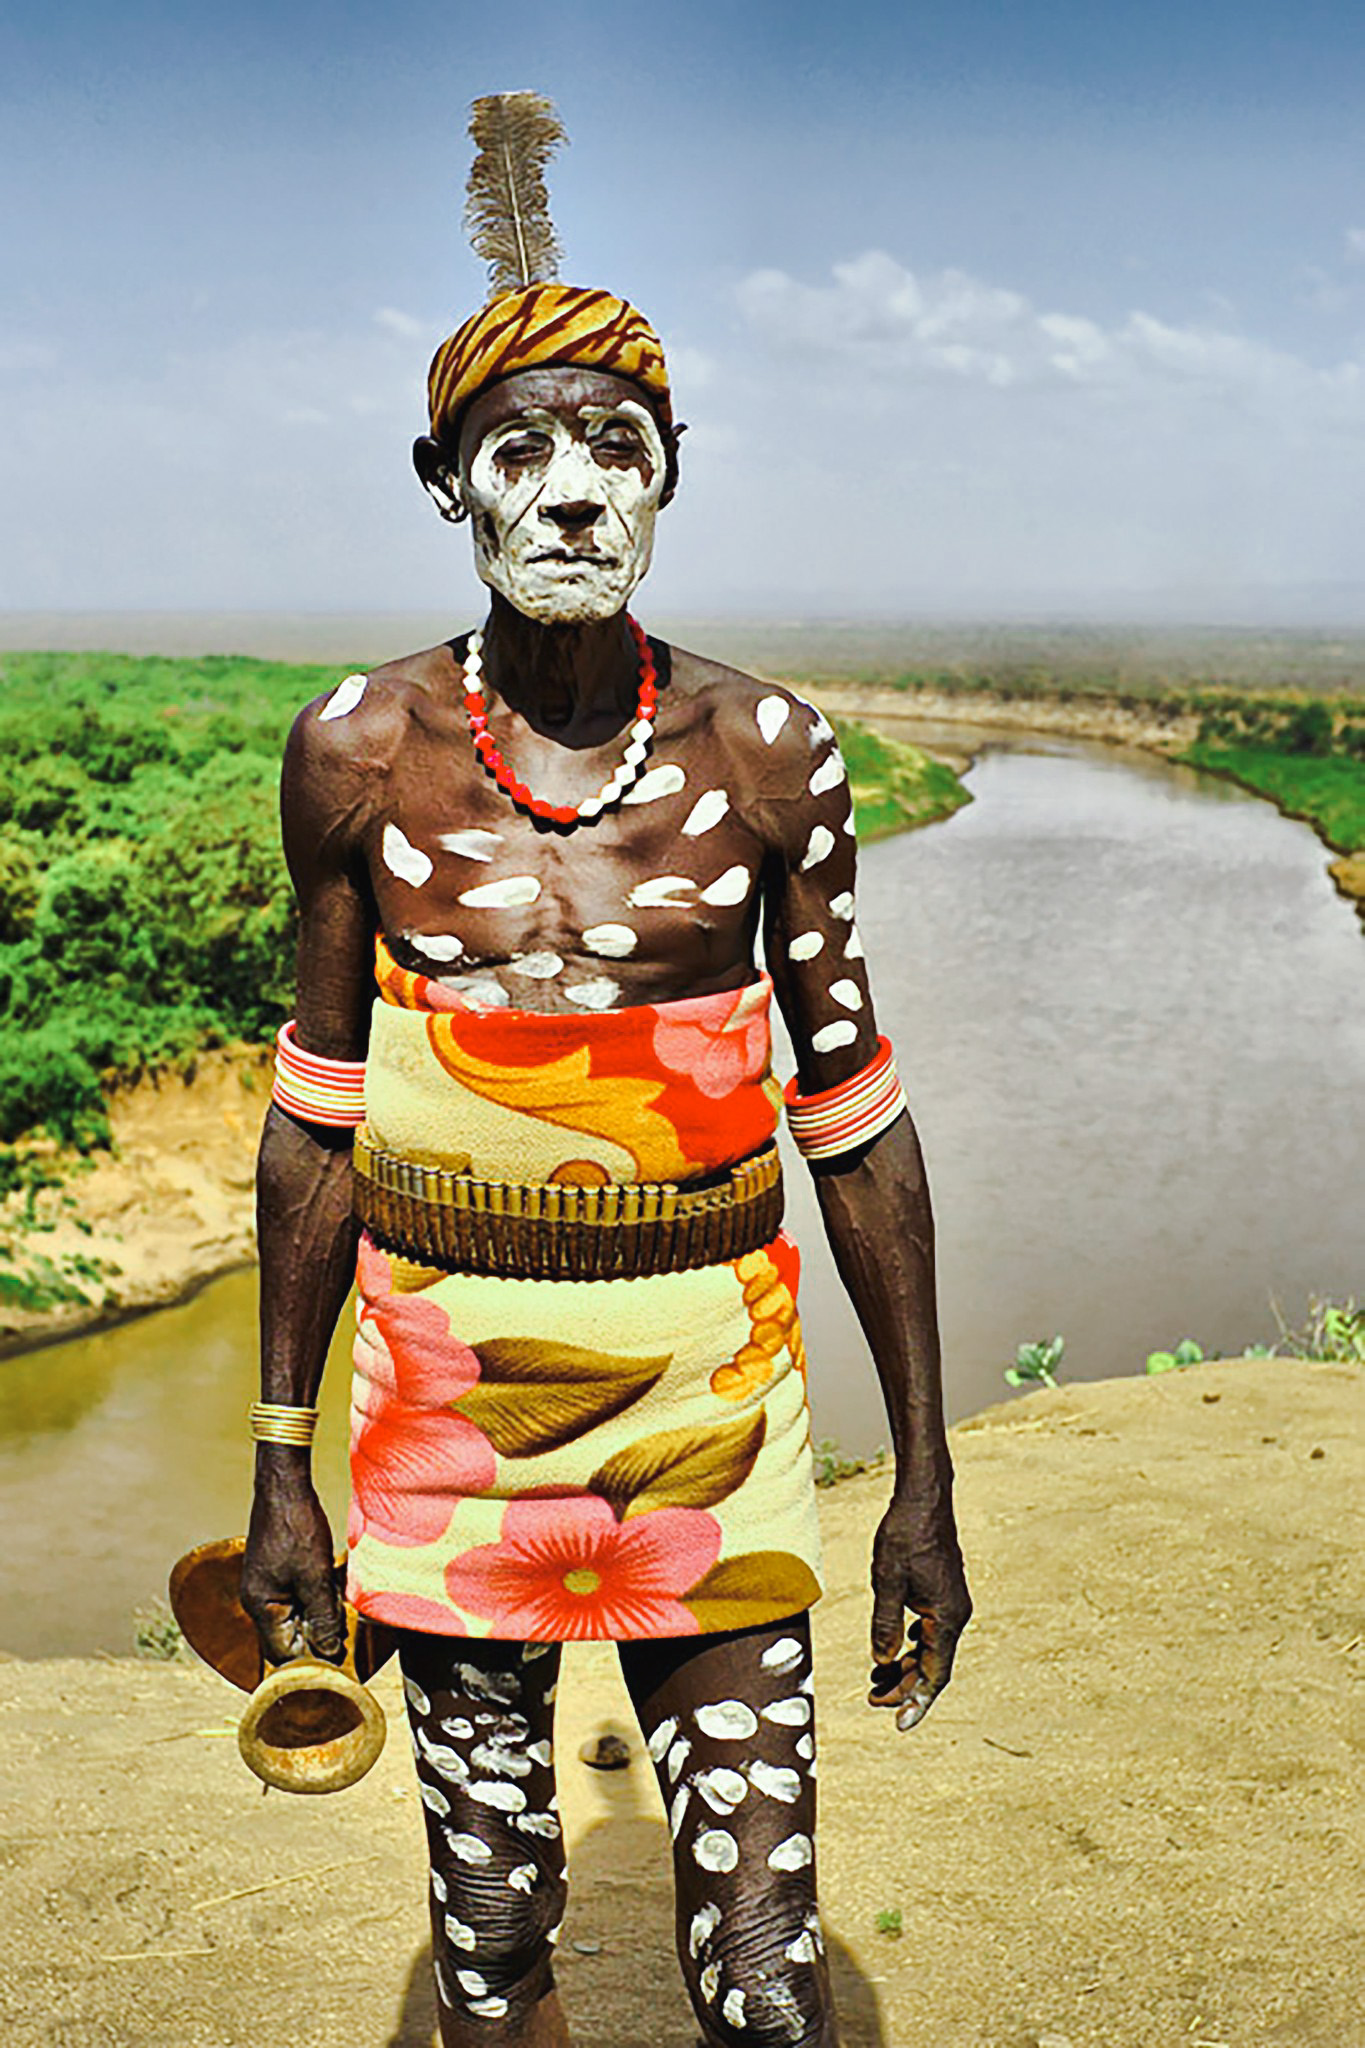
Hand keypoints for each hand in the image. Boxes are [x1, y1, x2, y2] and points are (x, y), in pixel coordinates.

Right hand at [240, 1469, 346, 1665]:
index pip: (283, 1654)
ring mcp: (266, 1585)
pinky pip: (298, 1596)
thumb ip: (323, 1617)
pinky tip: (334, 1586)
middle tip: (347, 1627)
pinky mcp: (277, 1572)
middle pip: (289, 1637)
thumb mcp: (316, 1576)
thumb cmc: (296, 1527)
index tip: (341, 1656)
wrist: (284, 1485)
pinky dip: (317, 1596)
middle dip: (318, 1635)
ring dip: (320, 1613)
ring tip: (342, 1604)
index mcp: (261, 1607)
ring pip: (296, 1616)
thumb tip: (329, 1652)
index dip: (312, 1658)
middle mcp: (259, 1601)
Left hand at [868, 1487, 970, 1730]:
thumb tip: (881, 1662)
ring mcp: (951, 1603)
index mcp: (947, 1617)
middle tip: (872, 1699)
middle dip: (904, 1686)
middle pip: (932, 1665)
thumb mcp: (887, 1582)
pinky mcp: (943, 1592)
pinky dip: (909, 1645)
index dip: (916, 1701)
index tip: (899, 1724)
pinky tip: (891, 1649)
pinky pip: (929, 1631)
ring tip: (875, 1681)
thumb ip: (885, 1625)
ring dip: (905, 1666)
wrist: (924, 1497)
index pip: (934, 1674)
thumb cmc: (905, 1535)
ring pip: (929, 1649)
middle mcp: (955, 1615)